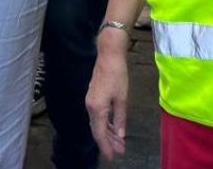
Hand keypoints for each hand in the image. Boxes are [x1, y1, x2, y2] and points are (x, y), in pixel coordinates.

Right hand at [86, 45, 129, 161]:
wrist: (108, 55)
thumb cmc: (117, 74)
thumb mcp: (122, 98)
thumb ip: (120, 118)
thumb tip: (120, 134)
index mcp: (97, 108)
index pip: (100, 133)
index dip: (106, 146)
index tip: (112, 156)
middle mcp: (91, 107)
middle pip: (98, 130)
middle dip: (108, 142)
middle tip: (119, 151)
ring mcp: (91, 102)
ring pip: (98, 123)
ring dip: (108, 134)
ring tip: (119, 143)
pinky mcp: (93, 97)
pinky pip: (98, 116)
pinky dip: (106, 124)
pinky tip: (114, 129)